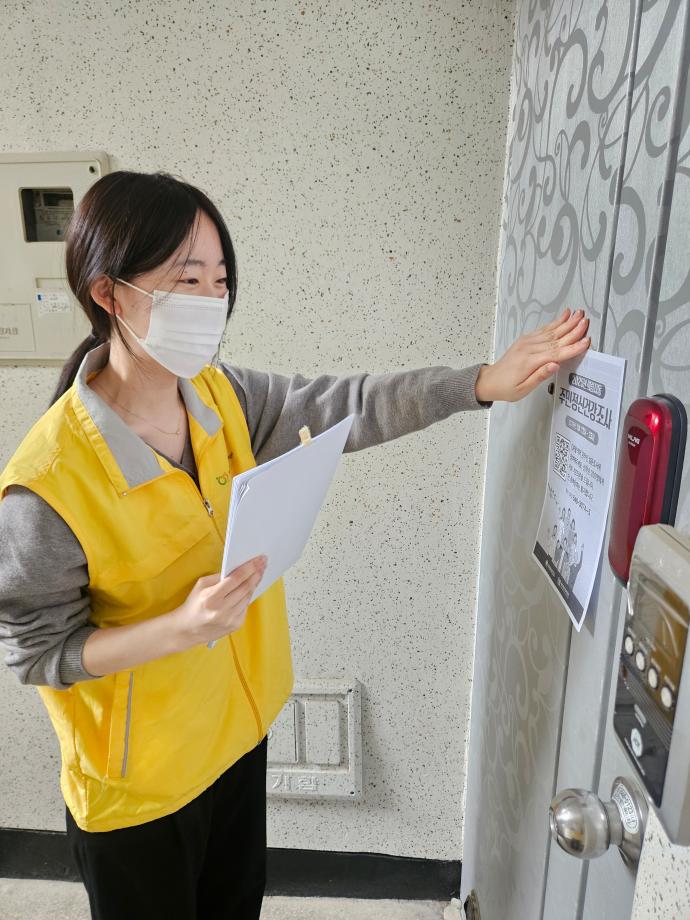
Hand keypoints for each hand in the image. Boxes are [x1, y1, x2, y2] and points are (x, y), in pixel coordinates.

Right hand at [171, 555, 267, 647]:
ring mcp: (230, 619)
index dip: (250, 568)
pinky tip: (248, 589)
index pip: (236, 579)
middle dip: (256, 573)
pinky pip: (246, 606)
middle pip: (246, 587)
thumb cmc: (194, 605)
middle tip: (263, 563)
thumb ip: (219, 577)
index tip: (259, 560)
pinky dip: (247, 597)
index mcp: (212, 597)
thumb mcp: (201, 585)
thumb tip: (238, 570)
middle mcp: (222, 610)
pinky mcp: (235, 625)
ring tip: (258, 574)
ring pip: (248, 597)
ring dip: (254, 584)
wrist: (187, 629)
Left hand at [474, 308, 590, 402]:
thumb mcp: (523, 389)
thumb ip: (540, 376)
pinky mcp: (525, 339)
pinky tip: (564, 316)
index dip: (573, 348)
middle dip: (573, 329)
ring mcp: (527, 342)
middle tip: (586, 321)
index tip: (585, 342)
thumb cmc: (505, 387)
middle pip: (556, 339)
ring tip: (579, 314)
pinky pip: (543, 329)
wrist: (489, 380)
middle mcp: (528, 349)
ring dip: (567, 322)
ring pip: (551, 331)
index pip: (557, 354)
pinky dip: (555, 322)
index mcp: (529, 362)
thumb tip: (554, 365)